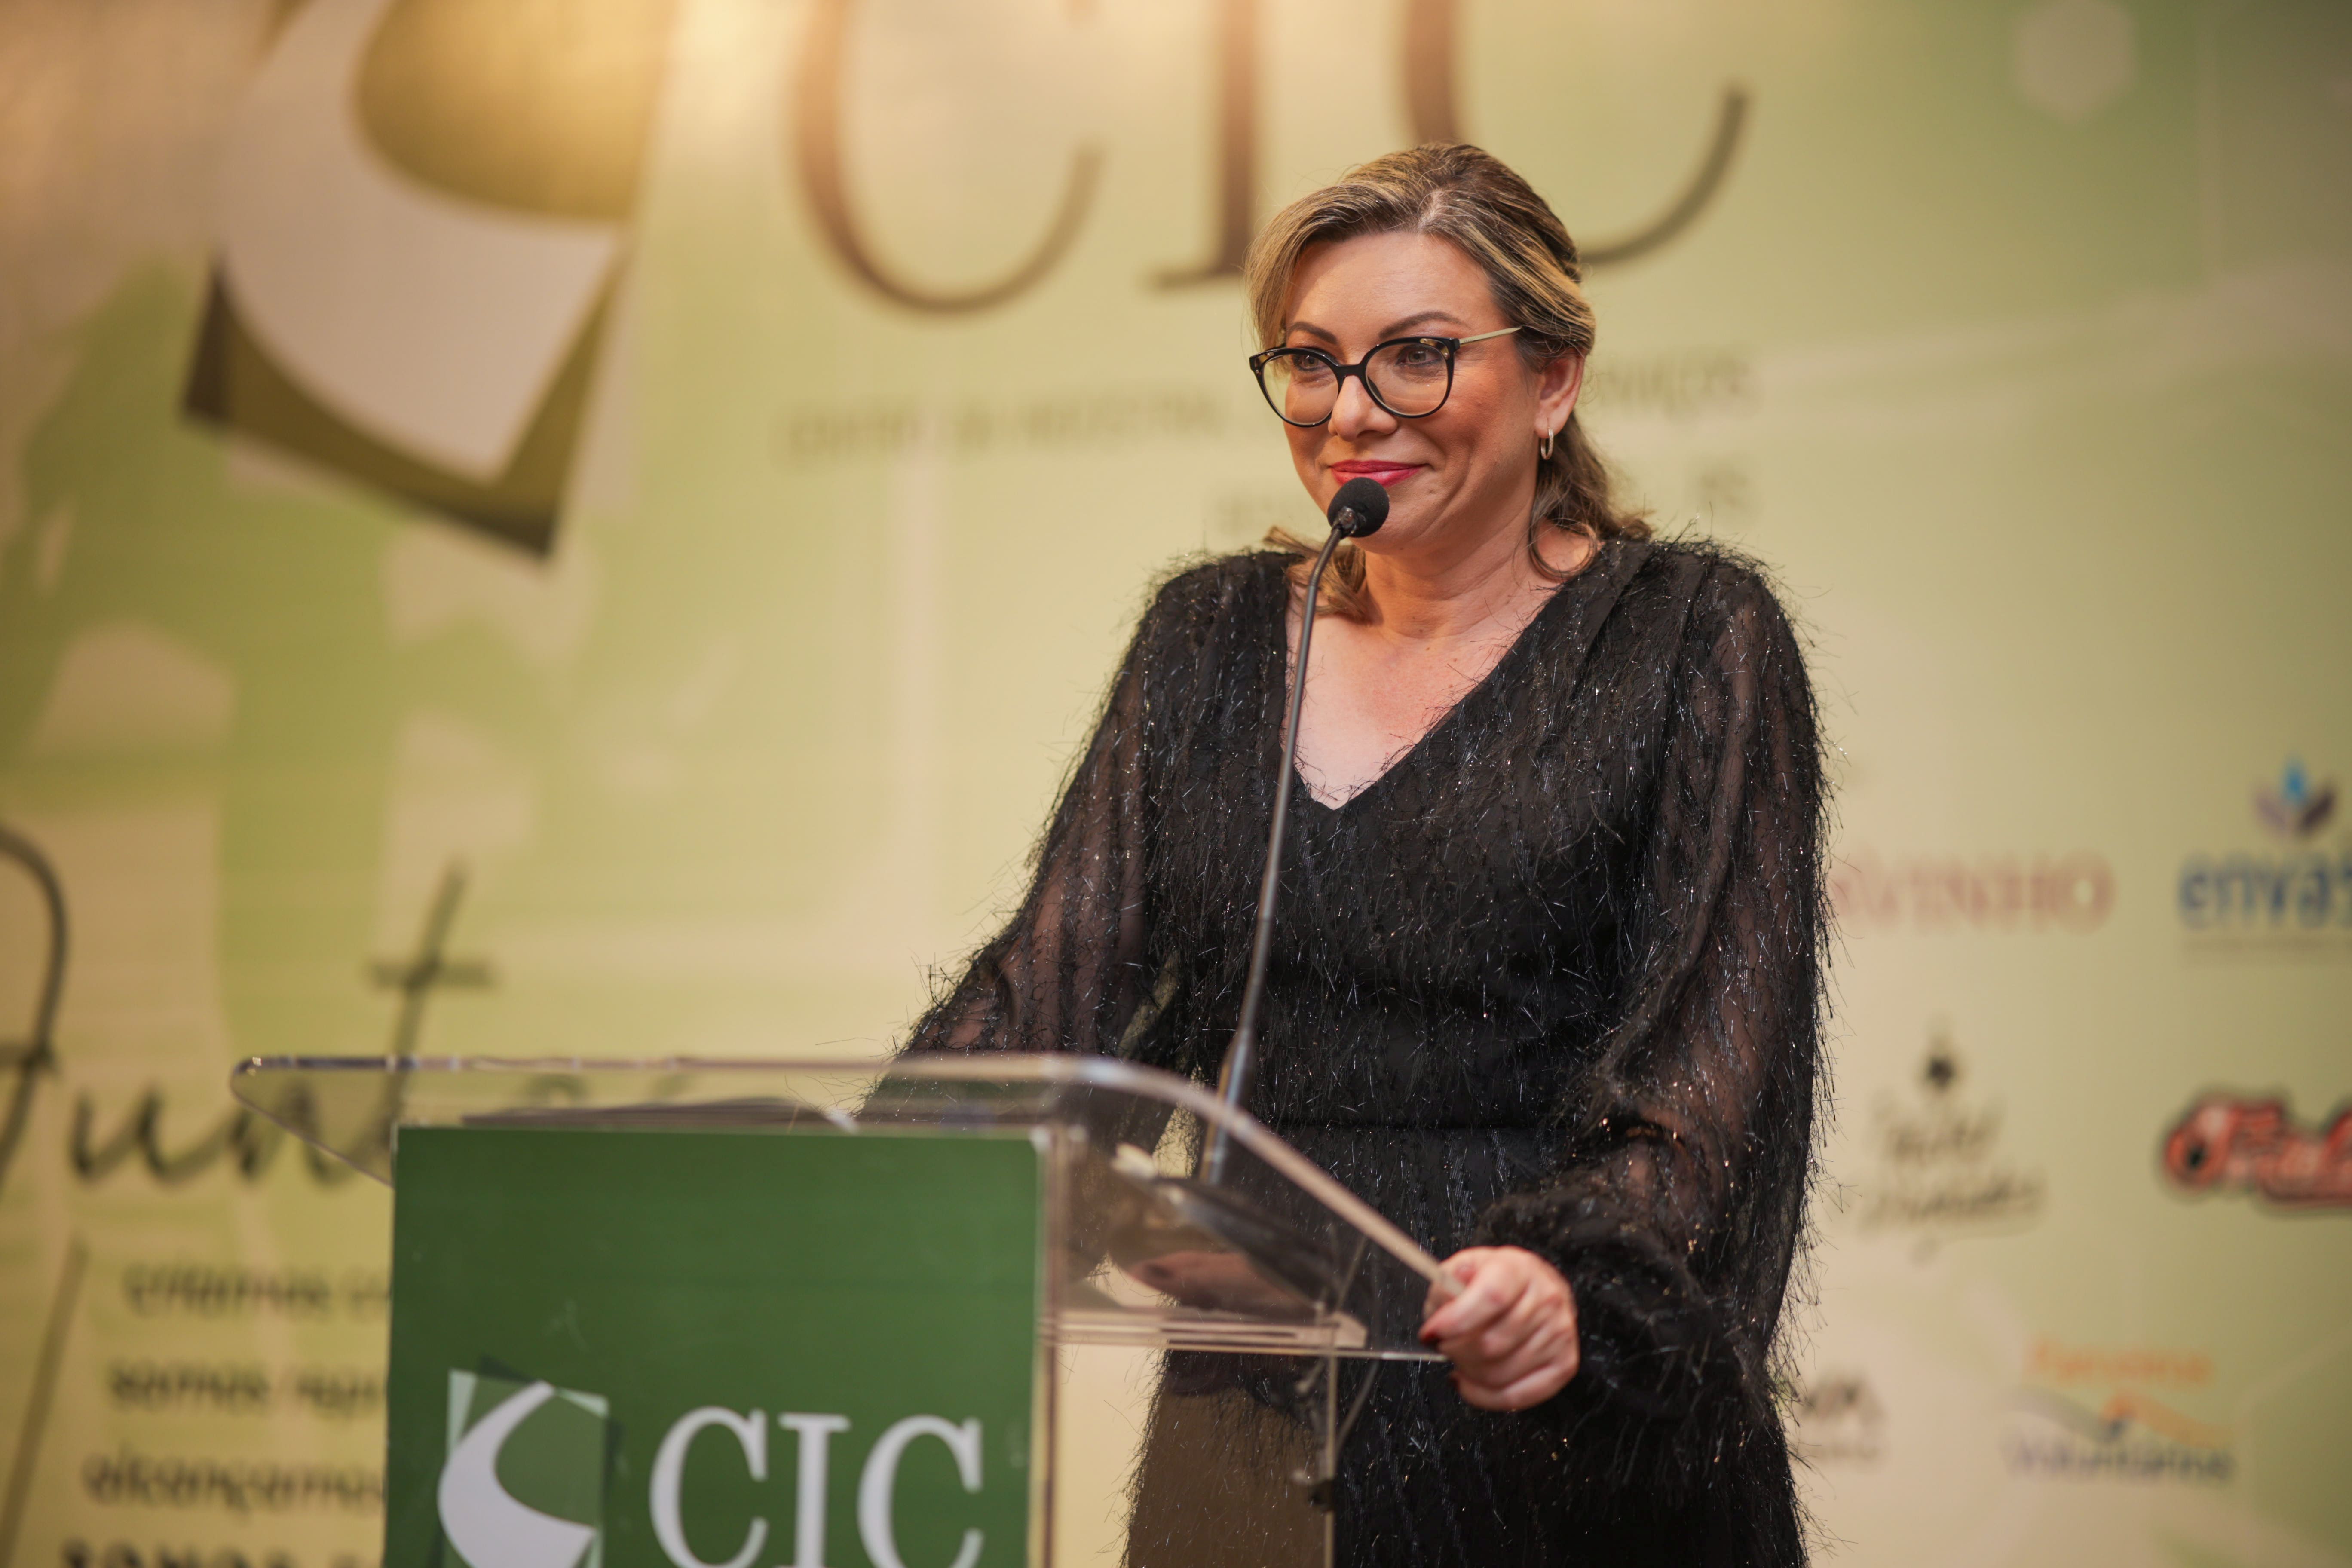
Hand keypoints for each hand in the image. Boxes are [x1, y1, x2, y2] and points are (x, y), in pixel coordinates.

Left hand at [1419, 1246, 1578, 1410]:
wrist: (1529, 1287)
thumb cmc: (1492, 1281)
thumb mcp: (1461, 1269)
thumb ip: (1447, 1283)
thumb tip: (1449, 1297)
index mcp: (1518, 1269)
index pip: (1492, 1298)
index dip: (1457, 1321)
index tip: (1432, 1332)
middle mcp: (1546, 1299)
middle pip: (1493, 1343)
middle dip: (1455, 1351)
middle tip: (1444, 1344)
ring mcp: (1559, 1333)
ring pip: (1501, 1374)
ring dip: (1469, 1372)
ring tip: (1460, 1359)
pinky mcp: (1564, 1364)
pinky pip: (1518, 1396)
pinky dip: (1485, 1397)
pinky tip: (1470, 1383)